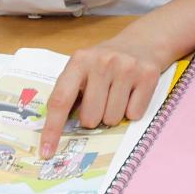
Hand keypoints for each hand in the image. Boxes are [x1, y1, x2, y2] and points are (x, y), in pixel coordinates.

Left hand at [40, 37, 167, 157]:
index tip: (46, 152)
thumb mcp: (83, 68)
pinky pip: (134, 115)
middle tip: (100, 101)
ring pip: (113, 119)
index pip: (60, 100)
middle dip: (93, 118)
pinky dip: (132, 111)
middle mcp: (102, 62)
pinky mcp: (148, 75)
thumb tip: (56, 134)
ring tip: (118, 94)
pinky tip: (132, 93)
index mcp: (79, 60)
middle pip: (90, 118)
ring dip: (113, 115)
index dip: (52, 129)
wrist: (143, 41)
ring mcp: (127, 67)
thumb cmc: (106, 62)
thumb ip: (70, 93)